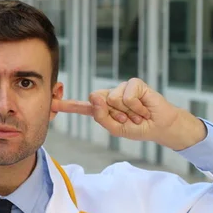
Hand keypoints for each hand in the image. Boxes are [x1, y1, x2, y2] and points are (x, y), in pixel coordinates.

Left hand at [51, 78, 206, 149]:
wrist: (160, 126)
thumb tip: (94, 96)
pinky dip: (136, 107)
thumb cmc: (138, 128)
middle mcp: (109, 96)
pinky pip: (126, 96)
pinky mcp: (133, 84)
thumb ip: (102, 116)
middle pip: (96, 101)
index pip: (82, 107)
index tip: (52, 104)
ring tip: (136, 114)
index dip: (67, 105)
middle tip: (127, 119)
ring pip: (111, 99)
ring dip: (127, 112)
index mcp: (102, 109)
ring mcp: (121, 88)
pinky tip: (143, 109)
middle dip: (113, 114)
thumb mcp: (116, 129)